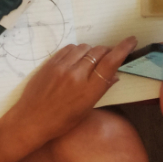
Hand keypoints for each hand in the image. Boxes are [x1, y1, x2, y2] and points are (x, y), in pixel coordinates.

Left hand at [0, 37, 136, 152]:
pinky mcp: (50, 63)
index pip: (110, 62)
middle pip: (98, 52)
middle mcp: (77, 75)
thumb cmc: (62, 121)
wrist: (32, 119)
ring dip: (91, 51)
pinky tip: (76, 58)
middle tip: (108, 56)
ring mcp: (62, 67)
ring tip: (90, 60)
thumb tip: (114, 75)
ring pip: (84, 47)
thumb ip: (101, 90)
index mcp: (89, 90)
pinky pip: (68, 48)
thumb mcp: (86, 109)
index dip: (123, 49)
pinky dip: (76, 51)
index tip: (131, 40)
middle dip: (106, 51)